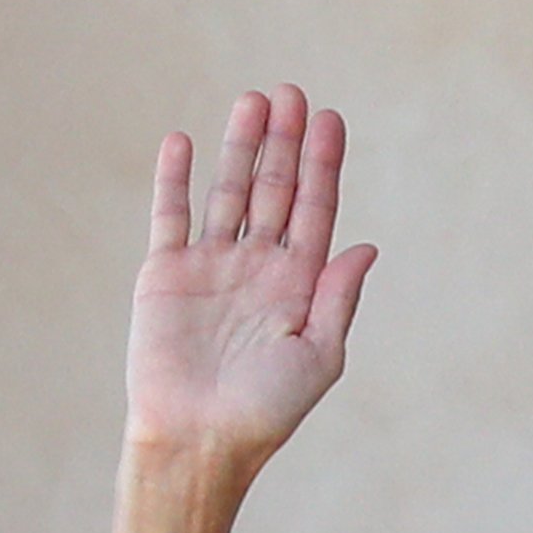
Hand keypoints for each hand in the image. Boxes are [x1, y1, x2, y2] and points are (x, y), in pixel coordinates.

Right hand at [126, 85, 375, 471]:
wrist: (199, 440)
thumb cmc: (266, 410)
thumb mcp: (319, 354)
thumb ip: (339, 297)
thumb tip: (366, 245)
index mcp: (300, 283)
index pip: (316, 209)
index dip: (323, 164)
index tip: (331, 119)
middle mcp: (258, 266)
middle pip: (275, 189)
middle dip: (284, 143)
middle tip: (292, 93)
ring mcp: (211, 266)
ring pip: (228, 192)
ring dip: (239, 147)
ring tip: (252, 101)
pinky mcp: (165, 273)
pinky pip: (171, 216)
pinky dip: (174, 179)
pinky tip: (183, 140)